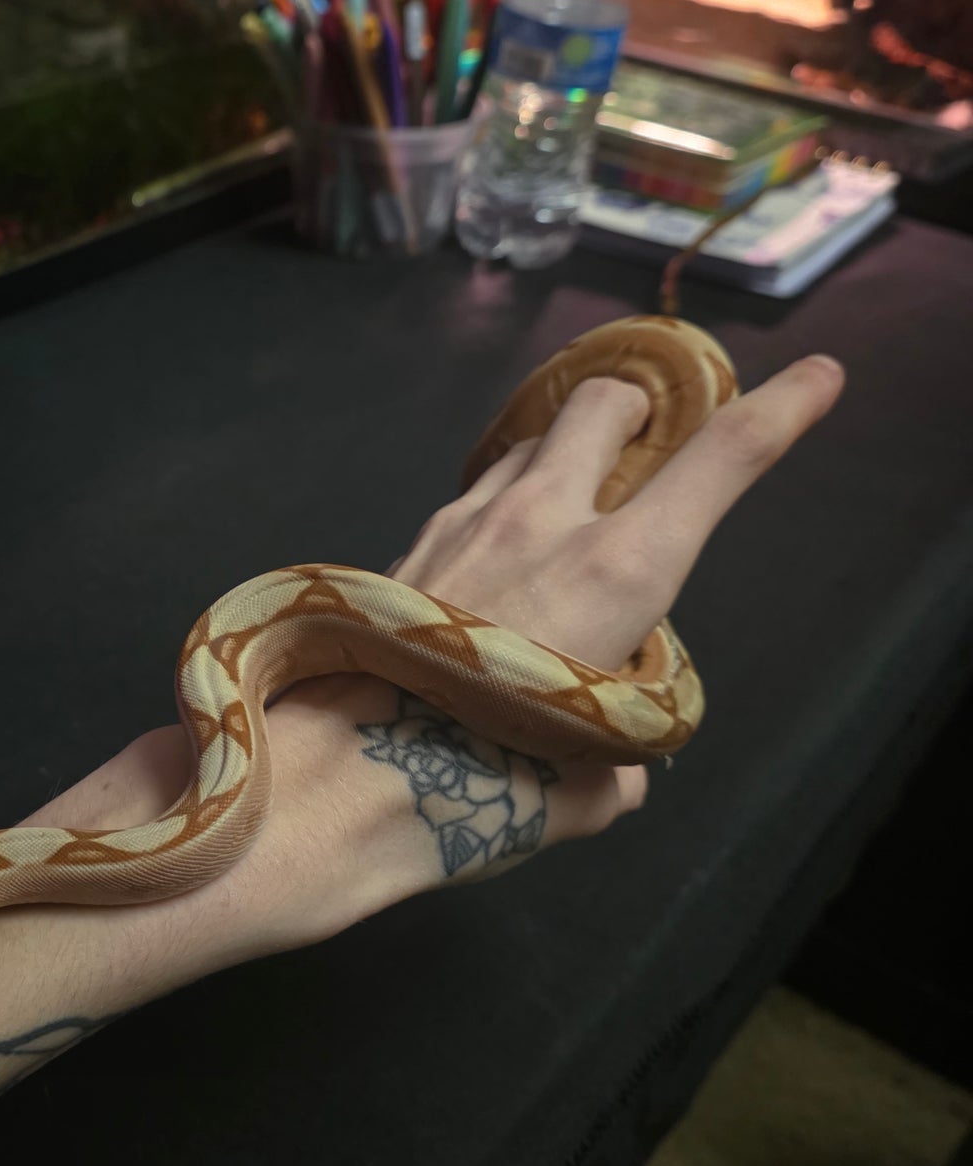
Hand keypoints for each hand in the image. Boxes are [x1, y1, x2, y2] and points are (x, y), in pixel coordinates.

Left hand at [379, 352, 845, 819]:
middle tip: (643, 444)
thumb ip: (619, 763)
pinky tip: (489, 568)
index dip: (782, 410)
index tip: (820, 377)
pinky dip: (497, 511)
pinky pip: (471, 497)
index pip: (723, 460)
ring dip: (558, 459)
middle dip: (635, 408)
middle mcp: (547, 519)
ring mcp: (469, 519)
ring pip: (528, 443)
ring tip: (561, 516)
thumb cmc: (485, 781)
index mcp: (621, 568)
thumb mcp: (591, 788)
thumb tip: (609, 769)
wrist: (346, 771)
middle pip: (604, 404)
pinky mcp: (411, 541)